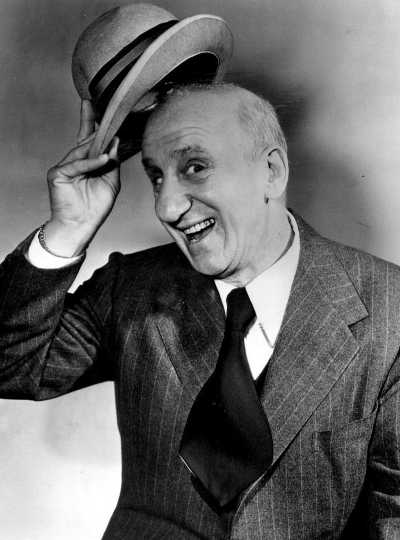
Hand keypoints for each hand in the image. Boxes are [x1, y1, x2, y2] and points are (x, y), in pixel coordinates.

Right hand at [44, 100, 120, 255]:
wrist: (81, 226)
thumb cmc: (95, 207)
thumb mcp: (111, 182)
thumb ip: (112, 163)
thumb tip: (116, 143)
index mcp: (85, 163)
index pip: (88, 138)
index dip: (91, 121)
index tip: (95, 104)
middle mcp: (73, 162)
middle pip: (84, 140)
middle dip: (96, 128)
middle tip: (108, 113)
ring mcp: (63, 167)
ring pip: (82, 151)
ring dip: (98, 148)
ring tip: (113, 143)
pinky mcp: (58, 174)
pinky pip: (77, 165)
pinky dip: (91, 163)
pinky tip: (104, 159)